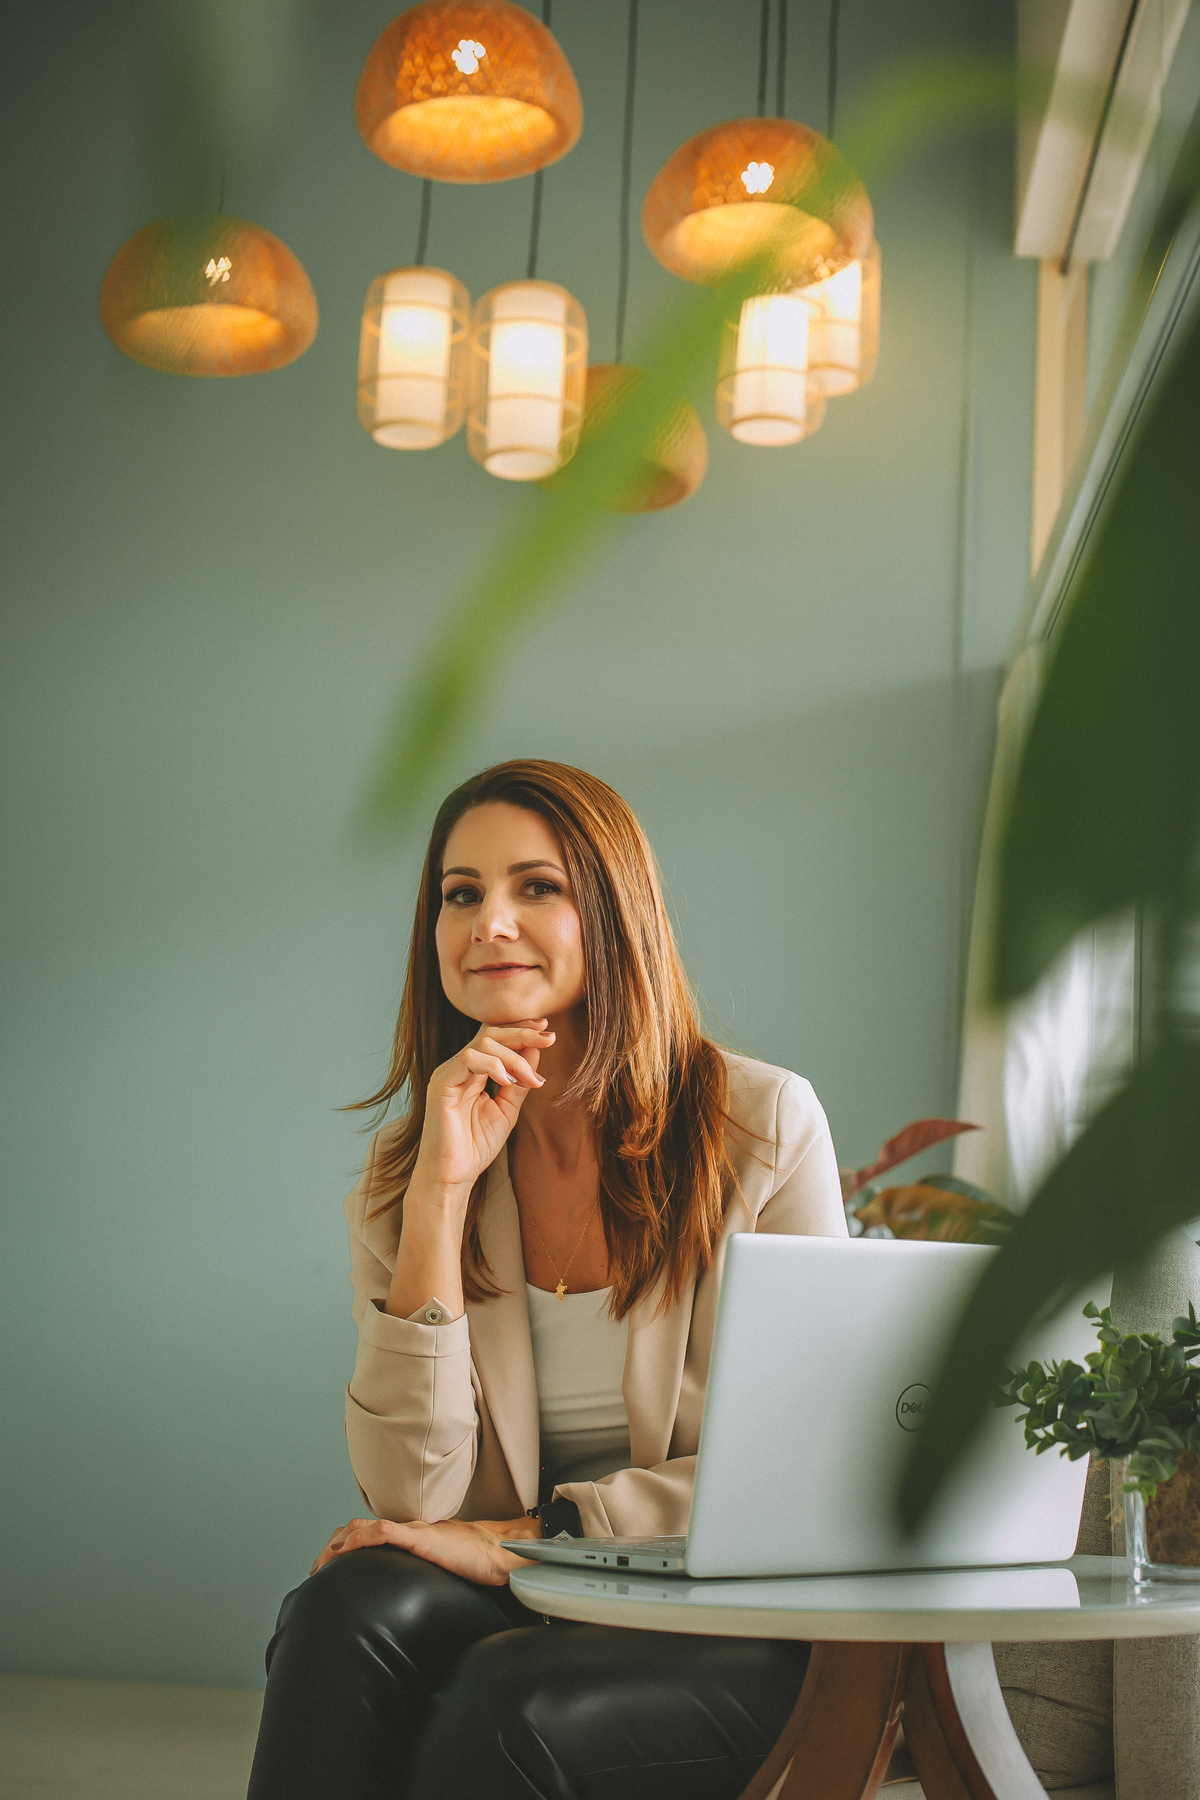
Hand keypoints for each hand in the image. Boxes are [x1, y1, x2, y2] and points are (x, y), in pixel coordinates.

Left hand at [310, 1514, 541, 1585]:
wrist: (499, 1551)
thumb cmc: (476, 1563)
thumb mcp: (440, 1568)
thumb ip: (421, 1573)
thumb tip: (408, 1597)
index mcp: (411, 1536)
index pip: (369, 1533)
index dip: (344, 1546)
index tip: (327, 1567)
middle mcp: (408, 1529)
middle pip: (359, 1528)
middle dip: (332, 1547)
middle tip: (316, 1569)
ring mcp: (414, 1532)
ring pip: (366, 1527)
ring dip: (340, 1543)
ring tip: (324, 1561)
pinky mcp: (422, 1538)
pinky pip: (387, 1531)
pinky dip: (364, 1536)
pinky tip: (350, 1546)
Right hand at [411, 1020, 554, 1202]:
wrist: (452, 1177)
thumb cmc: (475, 1147)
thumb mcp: (506, 1110)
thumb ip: (519, 1082)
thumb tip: (536, 1051)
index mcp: (472, 1071)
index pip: (494, 1037)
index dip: (520, 1029)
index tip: (546, 1029)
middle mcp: (458, 1067)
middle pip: (491, 1033)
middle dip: (523, 1033)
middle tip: (549, 1037)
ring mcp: (448, 1074)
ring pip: (483, 1043)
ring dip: (514, 1057)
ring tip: (530, 1079)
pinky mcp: (442, 1085)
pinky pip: (468, 1059)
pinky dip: (493, 1065)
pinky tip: (508, 1081)